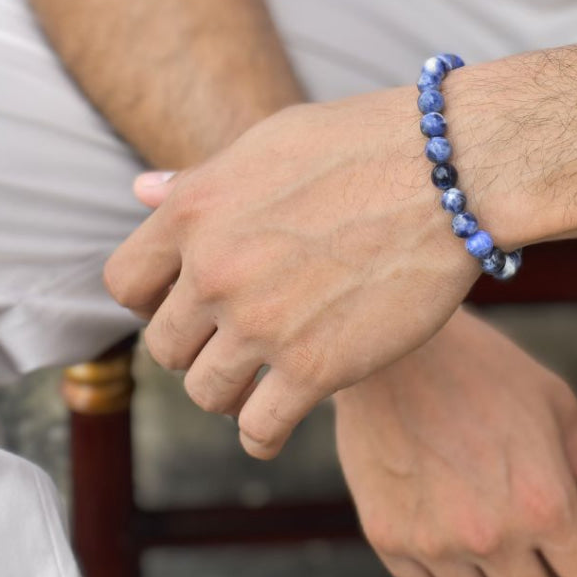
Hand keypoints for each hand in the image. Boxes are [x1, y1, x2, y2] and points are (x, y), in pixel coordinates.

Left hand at [103, 93, 479, 458]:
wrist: (450, 172)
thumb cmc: (366, 144)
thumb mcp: (271, 143)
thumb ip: (203, 180)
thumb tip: (142, 191)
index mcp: (195, 212)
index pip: (126, 284)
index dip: (155, 299)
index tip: (191, 304)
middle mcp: (216, 271)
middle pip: (167, 346)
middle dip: (199, 346)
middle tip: (239, 340)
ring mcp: (264, 324)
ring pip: (207, 393)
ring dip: (230, 391)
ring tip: (261, 379)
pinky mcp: (316, 368)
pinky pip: (259, 428)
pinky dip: (262, 434)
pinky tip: (276, 423)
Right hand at [335, 308, 576, 576]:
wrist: (393, 344)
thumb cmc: (483, 366)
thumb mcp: (555, 403)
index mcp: (545, 504)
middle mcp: (492, 537)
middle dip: (547, 575)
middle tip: (532, 528)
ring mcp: (436, 543)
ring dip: (490, 573)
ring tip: (481, 514)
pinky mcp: (389, 538)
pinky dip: (437, 562)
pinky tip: (439, 510)